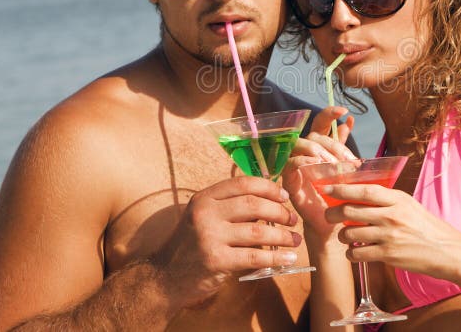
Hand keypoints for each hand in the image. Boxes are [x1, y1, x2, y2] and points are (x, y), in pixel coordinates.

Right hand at [152, 176, 300, 308]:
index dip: (268, 188)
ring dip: (283, 236)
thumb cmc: (191, 245)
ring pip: (258, 232)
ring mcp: (210, 237)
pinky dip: (276, 257)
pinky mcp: (216, 260)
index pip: (243, 184)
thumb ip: (229, 207)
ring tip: (295, 240)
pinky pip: (255, 257)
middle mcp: (205, 213)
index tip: (284, 196)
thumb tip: (270, 199)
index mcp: (204, 198)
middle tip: (292, 219)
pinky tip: (288, 258)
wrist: (165, 278)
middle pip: (254, 205)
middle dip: (279, 211)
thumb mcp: (203, 217)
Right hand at [283, 107, 356, 242]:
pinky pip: (291, 164)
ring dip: (319, 151)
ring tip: (334, 164)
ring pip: (300, 145)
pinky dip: (304, 161)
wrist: (330, 222)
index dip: (329, 114)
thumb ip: (342, 146)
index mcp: (317, 147)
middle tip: (349, 160)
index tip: (344, 112)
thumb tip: (349, 121)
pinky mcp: (288, 180)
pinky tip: (317, 165)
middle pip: (314, 135)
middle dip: (333, 145)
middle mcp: (304, 153)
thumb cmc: (335, 194)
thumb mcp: (343, 168)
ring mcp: (294, 165)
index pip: (320, 123)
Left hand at [323, 183, 460, 280]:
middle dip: (333, 213)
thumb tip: (359, 194)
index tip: (328, 188)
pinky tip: (354, 251)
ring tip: (346, 236)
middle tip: (329, 215)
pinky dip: (351, 253)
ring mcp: (389, 236)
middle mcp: (392, 215)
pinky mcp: (388, 255)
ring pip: (349, 233)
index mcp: (397, 199)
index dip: (342, 188)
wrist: (448, 251)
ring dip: (341, 235)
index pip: (364, 190)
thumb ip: (387, 200)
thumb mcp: (410, 205)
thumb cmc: (427, 227)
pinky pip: (357, 253)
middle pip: (350, 210)